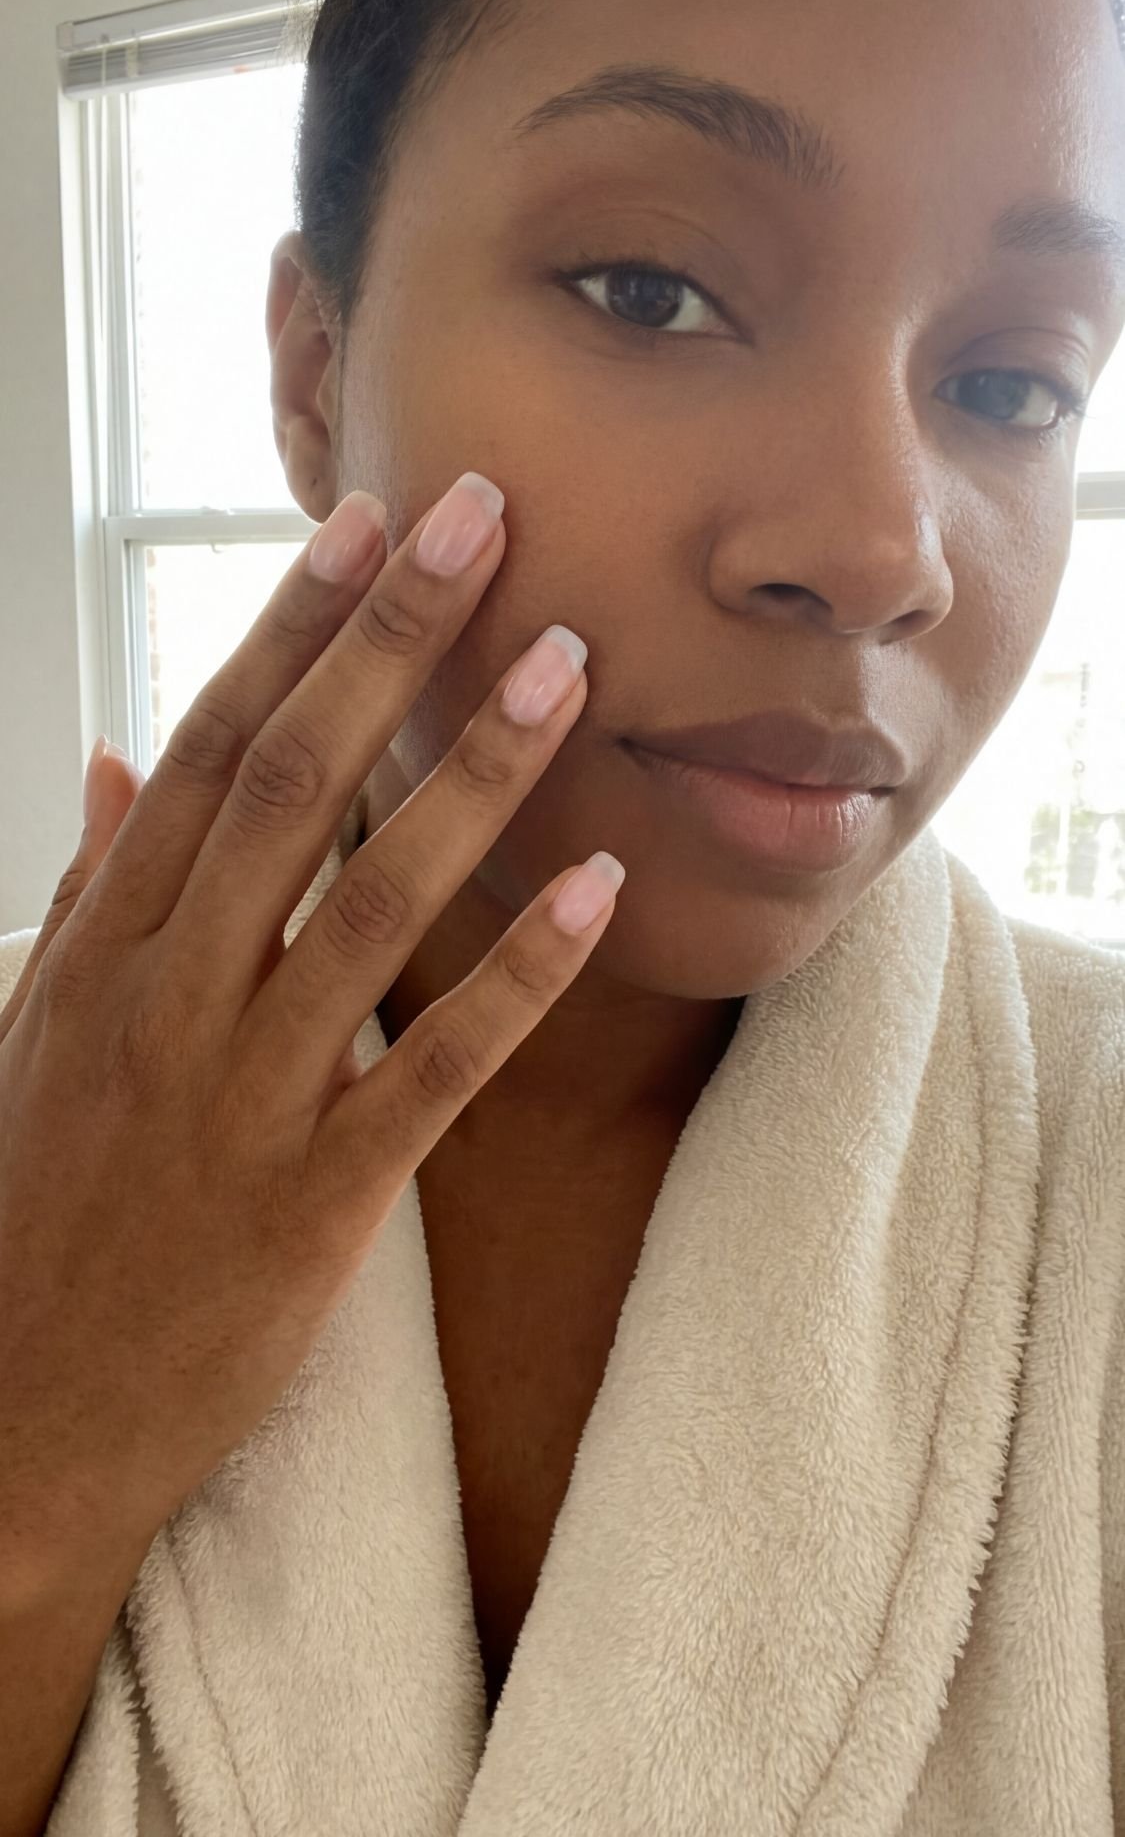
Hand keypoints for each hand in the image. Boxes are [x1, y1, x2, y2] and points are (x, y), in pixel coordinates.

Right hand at [0, 475, 622, 1567]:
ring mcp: (244, 1099)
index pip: (203, 751)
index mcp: (103, 948)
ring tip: (566, 667)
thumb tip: (114, 753)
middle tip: (481, 518)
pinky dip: (519, 978)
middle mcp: (169, 999)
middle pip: (289, 786)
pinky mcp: (316, 1203)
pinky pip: (435, 1071)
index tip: (362, 524)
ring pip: (371, 905)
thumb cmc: (32, 1209)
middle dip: (388, 643)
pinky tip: (599, 890)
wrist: (17, 1424)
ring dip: (474, 776)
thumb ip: (87, 888)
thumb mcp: (32, 1031)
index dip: (288, 629)